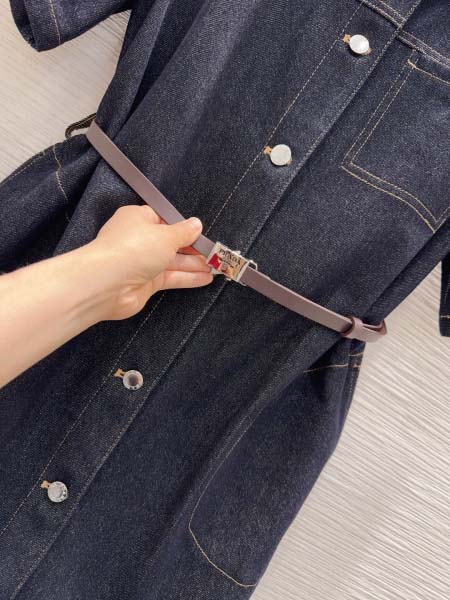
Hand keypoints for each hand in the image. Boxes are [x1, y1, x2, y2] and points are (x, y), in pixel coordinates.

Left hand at [83, 204, 213, 320]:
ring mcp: (142, 263)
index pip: (164, 219)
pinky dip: (188, 278)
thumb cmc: (133, 248)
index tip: (201, 233)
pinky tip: (206, 278)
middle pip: (171, 242)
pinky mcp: (145, 283)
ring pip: (173, 262)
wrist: (106, 283)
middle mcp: (139, 240)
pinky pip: (171, 278)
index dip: (183, 227)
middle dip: (193, 249)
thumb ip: (184, 232)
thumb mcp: (166, 234)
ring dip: (194, 265)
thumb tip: (196, 224)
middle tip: (215, 254)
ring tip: (217, 267)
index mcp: (138, 218)